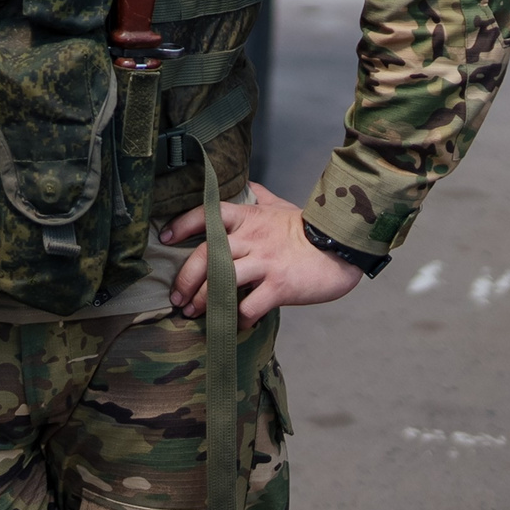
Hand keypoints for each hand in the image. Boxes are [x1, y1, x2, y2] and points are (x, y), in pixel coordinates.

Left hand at [162, 184, 363, 325]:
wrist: (343, 248)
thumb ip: (260, 196)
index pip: (207, 215)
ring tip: (194, 313)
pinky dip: (237, 319)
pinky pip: (249, 307)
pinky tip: (235, 325)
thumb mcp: (280, 206)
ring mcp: (265, 263)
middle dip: (185, 279)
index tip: (166, 238)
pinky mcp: (279, 286)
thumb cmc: (308, 229)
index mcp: (248, 218)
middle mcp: (252, 239)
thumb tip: (245, 184)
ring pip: (221, 282)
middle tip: (176, 297)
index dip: (182, 225)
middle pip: (206, 255)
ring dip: (204, 301)